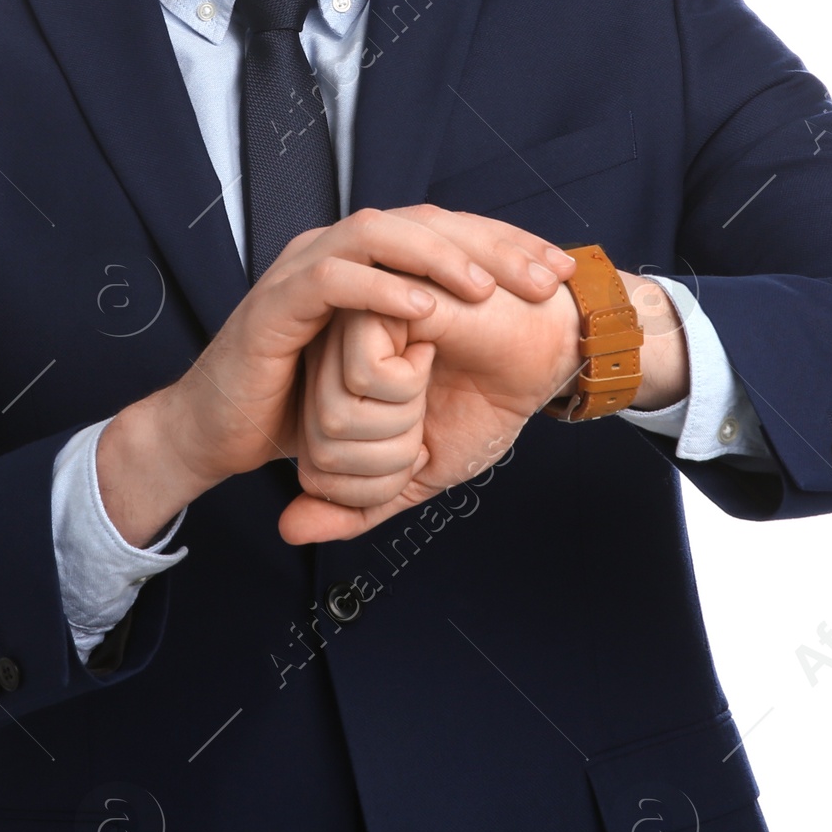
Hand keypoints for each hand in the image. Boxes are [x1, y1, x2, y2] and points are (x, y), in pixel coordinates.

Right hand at [92, 209, 565, 546]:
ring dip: (437, 254)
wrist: (217, 433)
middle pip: (423, 219)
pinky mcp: (276, 302)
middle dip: (490, 243)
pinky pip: (333, 275)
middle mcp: (336, 249)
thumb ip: (427, 340)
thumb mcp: (382, 367)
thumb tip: (504, 328)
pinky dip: (381, 286)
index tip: (561, 272)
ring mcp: (303, 268)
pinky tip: (424, 307)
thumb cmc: (298, 401)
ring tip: (484, 288)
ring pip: (378, 231)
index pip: (447, 228)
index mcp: (367, 259)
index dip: (507, 242)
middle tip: (543, 276)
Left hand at [282, 258, 690, 542]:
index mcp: (333, 393)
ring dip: (401, 420)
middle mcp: (328, 358)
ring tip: (428, 372)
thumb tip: (291, 529)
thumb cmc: (486, 397)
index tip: (416, 443)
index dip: (375, 484)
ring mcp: (343, 328)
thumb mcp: (419, 471)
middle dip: (390, 456)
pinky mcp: (370, 302)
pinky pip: (359, 377)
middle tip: (426, 409)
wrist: (540, 353)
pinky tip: (428, 346)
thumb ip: (357, 503)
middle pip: (320, 449)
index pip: (315, 472)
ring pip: (334, 416)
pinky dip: (405, 384)